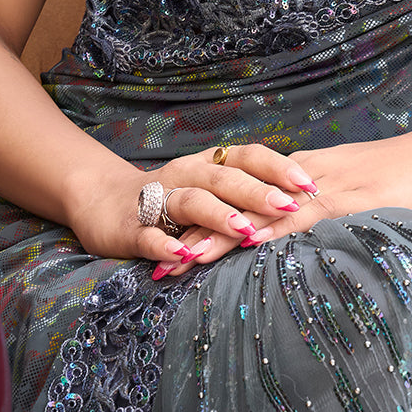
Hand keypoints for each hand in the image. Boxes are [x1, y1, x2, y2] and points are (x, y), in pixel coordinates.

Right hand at [66, 143, 320, 273]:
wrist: (102, 202)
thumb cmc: (171, 197)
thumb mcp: (209, 189)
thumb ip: (246, 192)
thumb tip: (301, 201)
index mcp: (207, 164)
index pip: (246, 156)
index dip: (276, 167)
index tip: (309, 183)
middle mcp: (185, 175)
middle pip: (224, 178)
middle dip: (257, 192)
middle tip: (288, 206)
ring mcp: (157, 200)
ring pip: (190, 202)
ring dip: (218, 215)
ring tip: (244, 229)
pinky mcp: (131, 228)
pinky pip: (149, 235)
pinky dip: (165, 244)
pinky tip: (183, 255)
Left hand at [162, 124, 411, 275]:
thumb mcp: (362, 195)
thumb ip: (331, 211)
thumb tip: (304, 238)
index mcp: (309, 172)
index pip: (247, 198)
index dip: (209, 221)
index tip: (172, 245)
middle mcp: (310, 175)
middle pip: (242, 204)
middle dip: (199, 233)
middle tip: (158, 262)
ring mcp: (331, 186)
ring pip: (264, 213)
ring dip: (223, 238)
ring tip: (182, 260)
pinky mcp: (355, 199)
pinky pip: (308, 216)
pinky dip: (278, 231)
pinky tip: (252, 243)